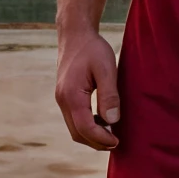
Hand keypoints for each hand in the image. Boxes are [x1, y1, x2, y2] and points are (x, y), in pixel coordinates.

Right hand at [55, 27, 120, 149]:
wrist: (75, 35)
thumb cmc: (93, 49)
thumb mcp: (106, 68)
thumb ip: (109, 95)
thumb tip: (112, 121)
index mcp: (72, 95)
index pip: (85, 128)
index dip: (101, 138)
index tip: (117, 141)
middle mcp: (63, 100)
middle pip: (77, 133)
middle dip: (96, 142)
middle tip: (116, 142)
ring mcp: (61, 99)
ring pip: (74, 129)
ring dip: (91, 136)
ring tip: (111, 135)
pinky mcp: (65, 97)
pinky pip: (74, 120)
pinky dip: (87, 127)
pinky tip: (102, 122)